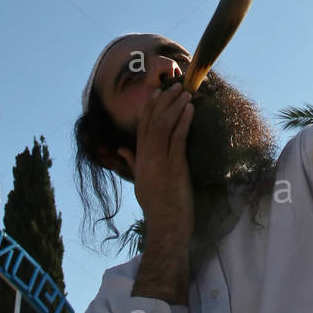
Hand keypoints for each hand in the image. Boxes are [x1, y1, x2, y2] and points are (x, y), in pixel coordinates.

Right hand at [117, 82, 193, 247]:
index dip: (150, 108)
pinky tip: (190, 110)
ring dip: (175, 107)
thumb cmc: (156, 206)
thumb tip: (122, 149)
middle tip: (175, 86)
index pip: (142, 127)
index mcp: (140, 159)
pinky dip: (183, 121)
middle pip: (152, 122)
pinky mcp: (174, 167)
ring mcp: (160, 162)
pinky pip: (177, 139)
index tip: (157, 93)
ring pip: (164, 126)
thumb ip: (132, 162)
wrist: (166, 226)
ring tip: (185, 93)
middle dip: (164, 101)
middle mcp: (147, 157)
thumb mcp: (140, 181)